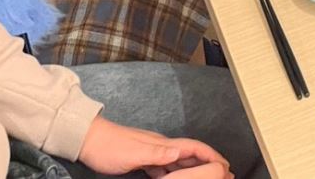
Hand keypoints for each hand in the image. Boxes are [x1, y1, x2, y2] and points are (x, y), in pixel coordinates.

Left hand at [77, 116, 232, 176]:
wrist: (89, 140)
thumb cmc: (110, 146)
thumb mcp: (134, 152)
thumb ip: (157, 153)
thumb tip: (179, 151)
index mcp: (162, 144)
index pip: (192, 147)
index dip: (210, 155)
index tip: (225, 164)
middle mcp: (160, 146)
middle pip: (190, 154)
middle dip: (207, 162)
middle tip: (223, 173)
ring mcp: (152, 152)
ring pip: (178, 162)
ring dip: (193, 169)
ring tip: (205, 177)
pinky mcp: (143, 159)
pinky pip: (165, 169)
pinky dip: (175, 174)